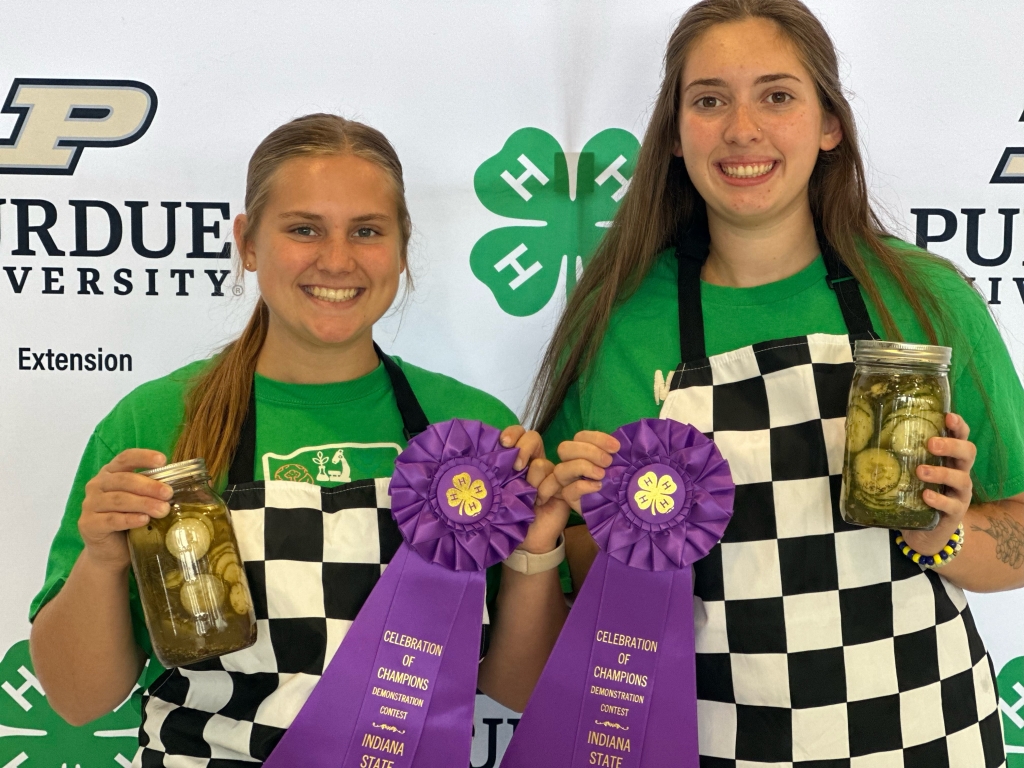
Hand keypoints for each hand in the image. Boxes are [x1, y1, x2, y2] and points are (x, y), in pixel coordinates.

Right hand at [79, 449, 172, 571]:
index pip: (125, 458)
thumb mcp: (147, 502)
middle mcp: (97, 485)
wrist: (112, 552)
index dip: (143, 457)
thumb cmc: (132, 521)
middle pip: (124, 480)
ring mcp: (90, 504)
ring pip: (118, 500)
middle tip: (169, 494)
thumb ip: (162, 490)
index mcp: (111, 473)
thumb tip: (204, 483)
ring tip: (163, 510)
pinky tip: (144, 521)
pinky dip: (129, 519)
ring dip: (143, 504)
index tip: (163, 460)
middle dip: (149, 486)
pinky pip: (111, 519)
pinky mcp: (88, 524)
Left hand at [500, 426, 567, 553]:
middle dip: (524, 448)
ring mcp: (550, 473)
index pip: (517, 433)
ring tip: (529, 497)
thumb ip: (496, 472)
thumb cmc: (510, 514)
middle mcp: (534, 461)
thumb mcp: (499, 491)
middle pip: (533, 438)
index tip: (503, 443)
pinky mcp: (563, 486)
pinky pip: (555, 479)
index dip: (512, 433)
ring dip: (532, 480)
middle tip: (516, 467)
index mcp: (517, 458)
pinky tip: (541, 502)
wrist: (527, 538)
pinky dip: (545, 491)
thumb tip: (484, 456)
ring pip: (541, 463)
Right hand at [537, 431, 620, 514]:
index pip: (580, 437)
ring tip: (602, 474)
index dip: (597, 438)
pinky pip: (568, 491)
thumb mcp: (620, 461)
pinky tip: (599, 486)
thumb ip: (615, 450)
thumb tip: (620, 441)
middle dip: (588, 451)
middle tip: (608, 461)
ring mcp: (568, 481)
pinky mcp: (571, 498)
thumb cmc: (620, 478)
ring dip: (583, 467)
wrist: (624, 503)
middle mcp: (571, 463)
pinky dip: (583, 486)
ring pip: (561, 469)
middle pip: (564, 449)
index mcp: (582, 450)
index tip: (616, 447)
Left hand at [900, 412, 976, 554]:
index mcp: (949, 459)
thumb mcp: (907, 472)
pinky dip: (939, 499)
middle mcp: (959, 473)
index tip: (947, 416)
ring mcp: (960, 494)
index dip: (958, 426)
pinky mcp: (955, 513)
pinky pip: (952, 505)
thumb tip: (857, 435)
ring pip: (961, 479)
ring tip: (920, 471)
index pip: (960, 437)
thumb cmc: (915, 494)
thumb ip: (894, 455)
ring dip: (941, 473)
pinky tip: (925, 496)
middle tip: (931, 444)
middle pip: (968, 453)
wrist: (925, 532)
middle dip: (951, 446)